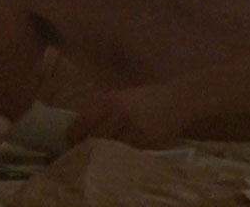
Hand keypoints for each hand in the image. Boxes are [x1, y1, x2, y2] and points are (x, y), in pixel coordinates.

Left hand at [68, 84, 187, 149]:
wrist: (178, 101)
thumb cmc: (147, 97)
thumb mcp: (122, 96)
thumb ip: (102, 109)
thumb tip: (79, 126)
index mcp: (112, 101)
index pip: (83, 123)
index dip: (73, 134)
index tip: (70, 140)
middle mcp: (122, 116)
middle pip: (94, 139)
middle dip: (85, 146)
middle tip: (81, 150)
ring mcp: (135, 131)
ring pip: (109, 149)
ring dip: (102, 153)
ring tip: (100, 153)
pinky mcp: (147, 144)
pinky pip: (126, 154)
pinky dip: (120, 154)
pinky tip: (119, 152)